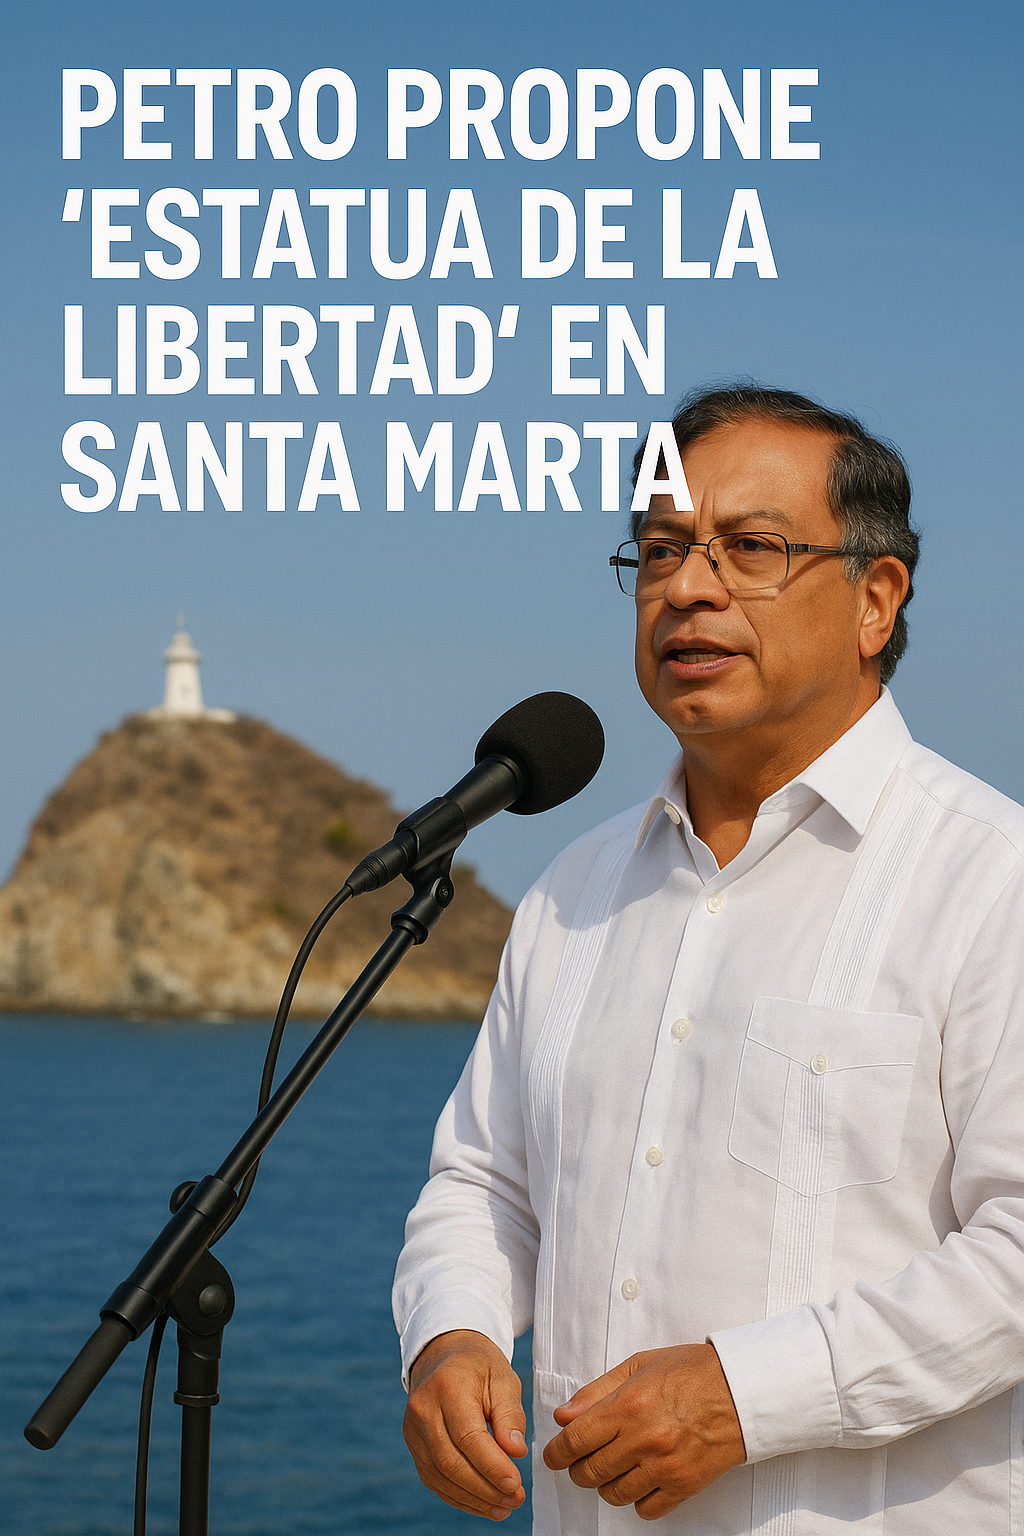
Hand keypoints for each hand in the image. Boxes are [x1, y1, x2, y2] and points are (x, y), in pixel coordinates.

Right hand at [403, 1330, 528, 1520]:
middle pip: (451, 1462)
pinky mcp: (413, 1445)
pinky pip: (434, 1480)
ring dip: (474, 1499)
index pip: (468, 1436)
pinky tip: (483, 1503)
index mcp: (447, 1385)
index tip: (516, 1483)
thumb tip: (515, 1452)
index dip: (492, 1465)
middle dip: (485, 1488)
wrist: (446, 1355)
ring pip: (441, 1476)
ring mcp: (413, 1429)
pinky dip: (459, 1497)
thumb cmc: (479, 1366)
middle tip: (515, 1499)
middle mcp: (423, 1409)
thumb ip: (510, 1414)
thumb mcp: (503, 1378)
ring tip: (504, 1506)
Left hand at [542, 1344, 744, 1520]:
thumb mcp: (639, 1365)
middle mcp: (643, 1439)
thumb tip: (563, 1417)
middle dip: (578, 1468)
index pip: (574, 1441)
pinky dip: (637, 1499)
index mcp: (628, 1404)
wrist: (741, 1390)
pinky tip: (641, 1479)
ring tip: (615, 1465)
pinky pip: (645, 1509)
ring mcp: (664, 1466)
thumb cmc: (690, 1371)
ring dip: (606, 1484)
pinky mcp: (684, 1486)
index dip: (556, 1453)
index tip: (554, 1456)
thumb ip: (596, 1391)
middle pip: (589, 1472)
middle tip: (584, 1458)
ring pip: (613, 1494)